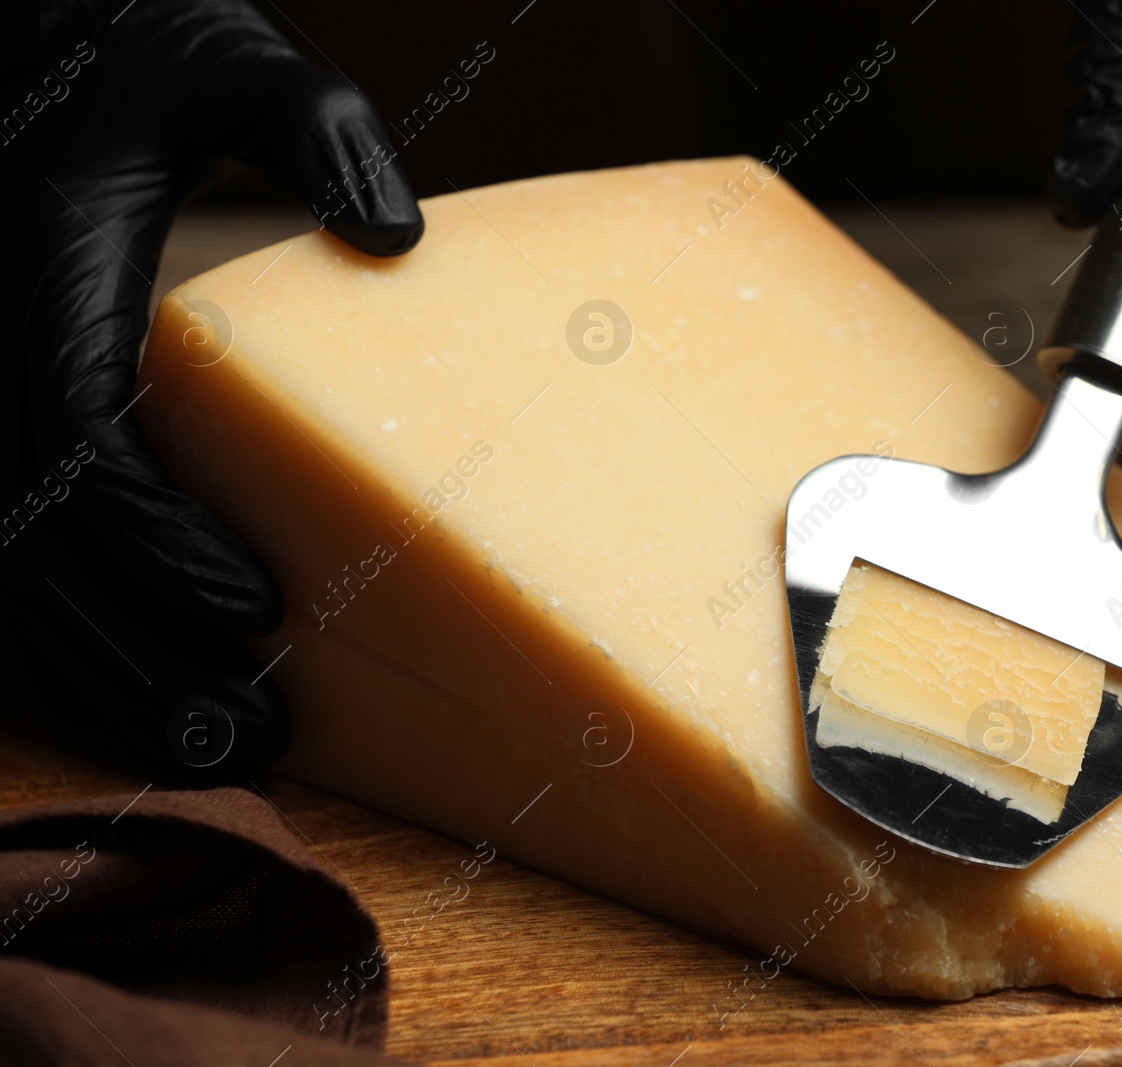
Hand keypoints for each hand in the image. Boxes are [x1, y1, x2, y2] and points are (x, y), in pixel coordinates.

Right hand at [0, 0, 421, 770]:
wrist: (51, 50)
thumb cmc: (152, 61)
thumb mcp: (238, 63)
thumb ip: (313, 125)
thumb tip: (396, 234)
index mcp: (50, 284)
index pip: (83, 441)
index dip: (159, 538)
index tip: (259, 608)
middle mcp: (1, 358)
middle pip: (46, 547)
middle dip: (142, 651)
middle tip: (252, 735)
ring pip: (20, 579)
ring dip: (112, 677)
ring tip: (222, 754)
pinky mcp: (13, 422)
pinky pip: (19, 562)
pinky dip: (79, 647)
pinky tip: (158, 708)